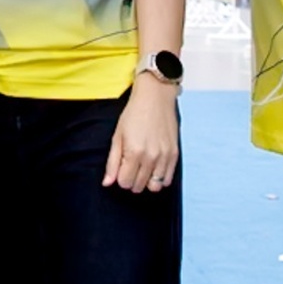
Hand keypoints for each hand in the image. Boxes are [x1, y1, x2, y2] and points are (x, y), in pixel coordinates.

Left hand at [104, 76, 179, 192]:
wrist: (155, 97)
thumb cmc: (134, 114)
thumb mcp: (117, 136)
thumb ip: (112, 162)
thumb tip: (107, 183)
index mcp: (134, 153)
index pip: (125, 183)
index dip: (120, 178)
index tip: (121, 168)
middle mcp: (151, 157)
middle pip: (139, 186)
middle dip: (132, 180)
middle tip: (131, 167)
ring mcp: (165, 157)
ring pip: (154, 186)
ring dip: (146, 182)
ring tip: (142, 169)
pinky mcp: (175, 154)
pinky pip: (168, 179)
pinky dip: (160, 178)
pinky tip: (154, 168)